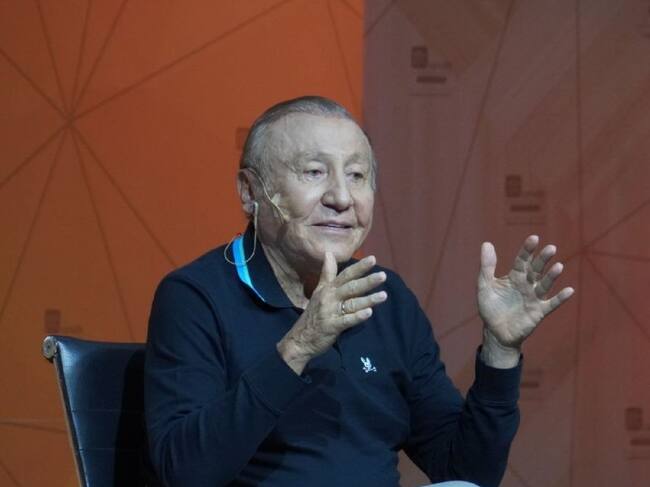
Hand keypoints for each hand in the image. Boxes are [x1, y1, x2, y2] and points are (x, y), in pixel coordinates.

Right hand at [277, 253, 387, 374]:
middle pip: (351, 287)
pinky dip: (357, 316)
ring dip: (368, 299)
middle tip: (383, 276)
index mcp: (328, 288)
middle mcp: (330, 298)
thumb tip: (328, 253)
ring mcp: (330, 312)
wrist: (299, 339)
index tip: (373, 259)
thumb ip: (327, 273)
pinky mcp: (332, 326)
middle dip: (367, 281)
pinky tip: (369, 313)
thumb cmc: (313, 314)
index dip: (359, 267)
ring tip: (384, 295)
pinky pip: (347, 320)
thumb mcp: (319, 291)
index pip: (345, 275)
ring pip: (352, 303)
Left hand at [477, 235, 573, 366]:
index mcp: (514, 277)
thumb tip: (486, 243)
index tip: (534, 238)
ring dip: (552, 276)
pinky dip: (560, 298)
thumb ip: (487, 266)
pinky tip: (569, 290)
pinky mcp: (539, 311)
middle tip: (551, 248)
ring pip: (545, 284)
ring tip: (558, 266)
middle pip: (536, 270)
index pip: (522, 260)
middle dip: (543, 259)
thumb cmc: (490, 307)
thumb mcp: (485, 286)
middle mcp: (527, 284)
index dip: (527, 250)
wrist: (495, 332)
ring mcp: (534, 297)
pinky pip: (551, 304)